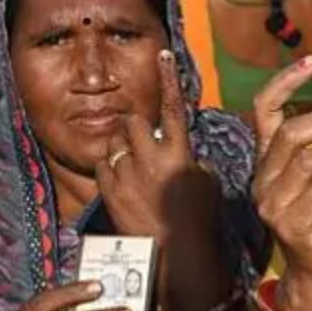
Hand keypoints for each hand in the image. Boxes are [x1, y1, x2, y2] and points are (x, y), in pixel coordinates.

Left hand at [96, 50, 219, 245]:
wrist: (176, 255)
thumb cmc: (199, 220)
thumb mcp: (208, 183)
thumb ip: (192, 160)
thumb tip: (182, 152)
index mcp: (180, 153)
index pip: (174, 106)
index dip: (169, 78)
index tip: (163, 54)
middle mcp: (152, 159)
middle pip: (134, 121)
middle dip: (136, 128)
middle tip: (142, 143)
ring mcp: (128, 174)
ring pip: (115, 141)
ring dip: (123, 147)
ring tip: (133, 165)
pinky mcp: (110, 191)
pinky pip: (103, 164)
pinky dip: (111, 168)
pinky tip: (122, 181)